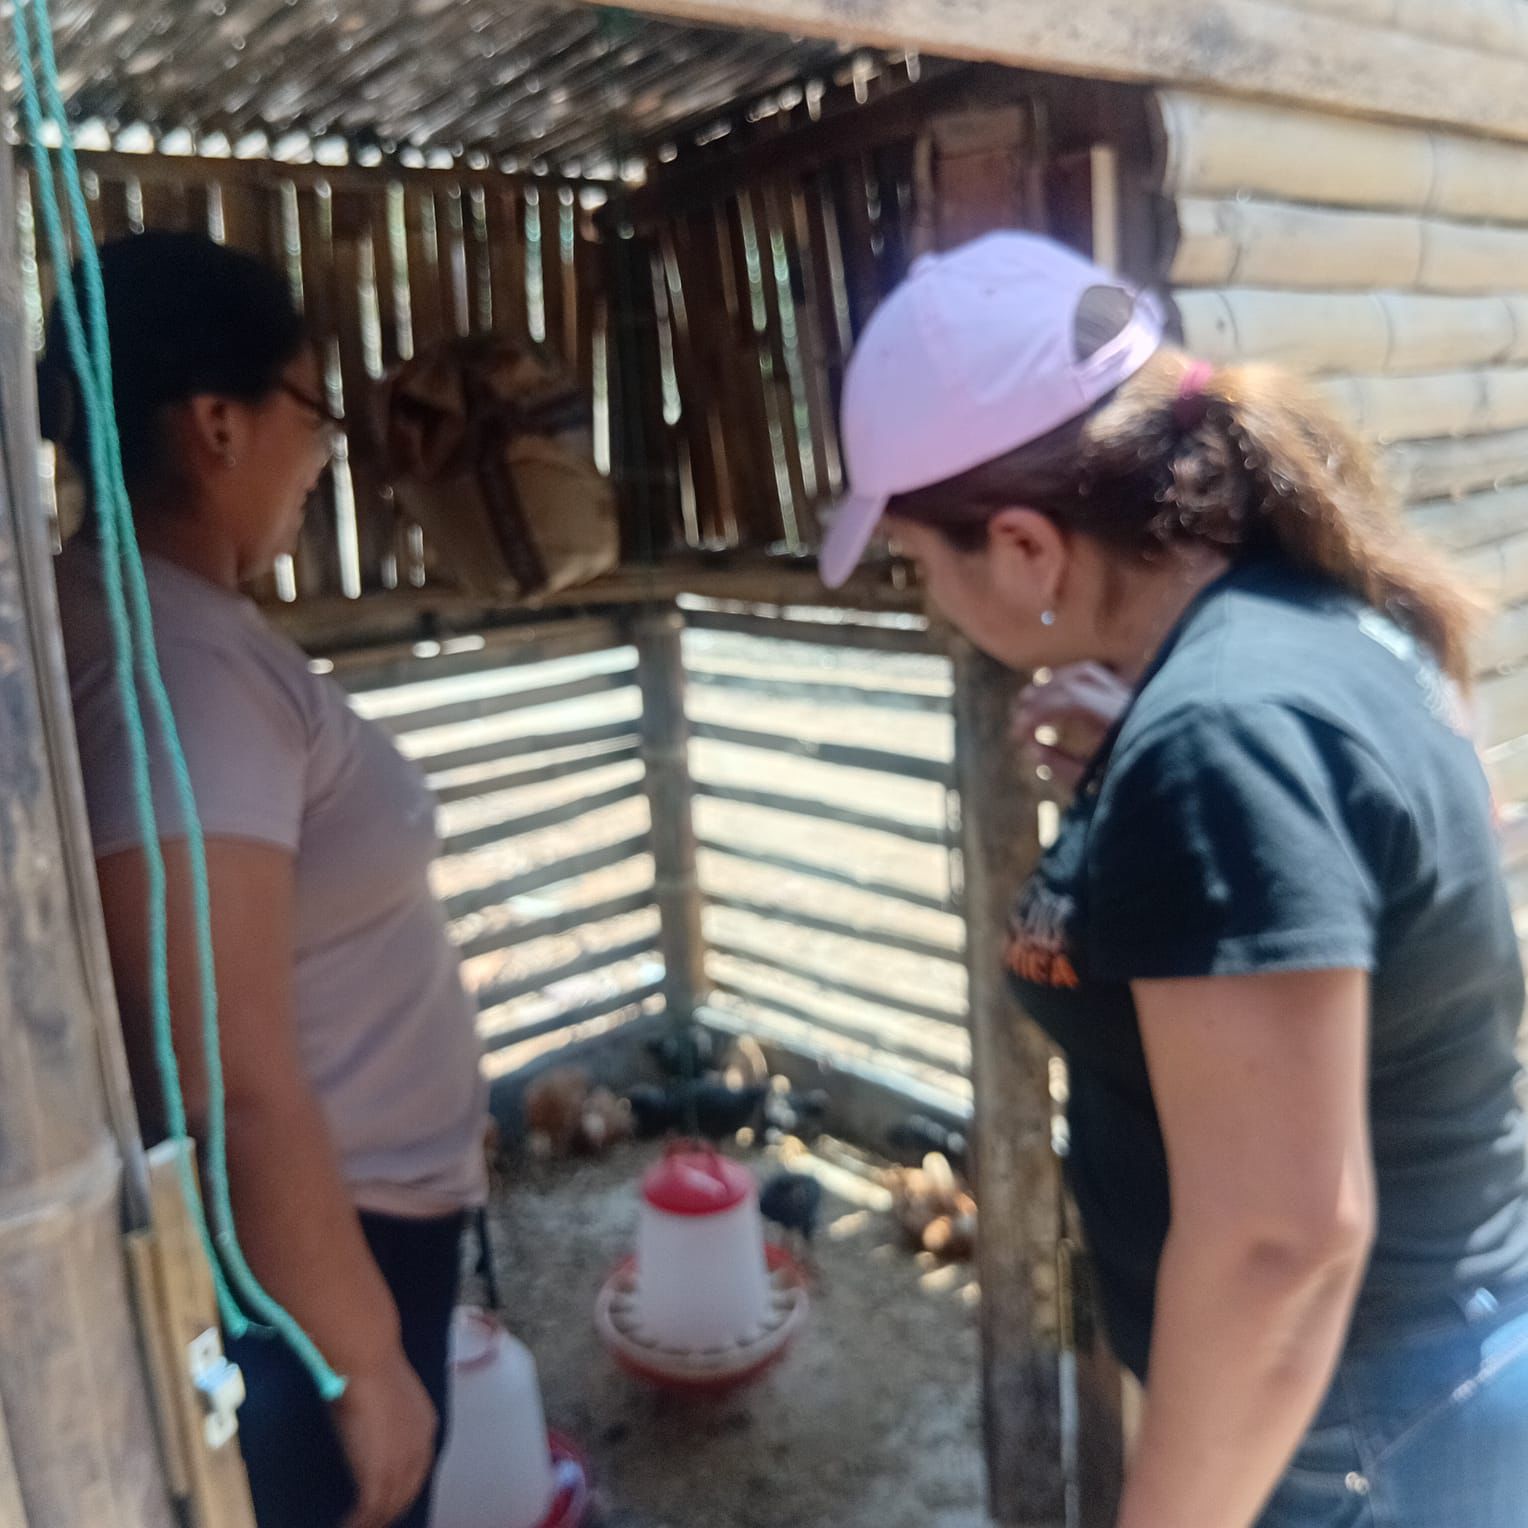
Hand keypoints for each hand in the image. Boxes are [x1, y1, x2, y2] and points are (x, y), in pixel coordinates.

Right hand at [333, 1349, 438, 1527]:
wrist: (368, 1363)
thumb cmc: (372, 1368)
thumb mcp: (389, 1395)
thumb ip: (386, 1416)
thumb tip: (370, 1423)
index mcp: (425, 1426)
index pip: (419, 1469)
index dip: (404, 1488)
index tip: (391, 1499)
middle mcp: (419, 1448)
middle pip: (407, 1492)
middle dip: (391, 1510)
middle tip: (374, 1521)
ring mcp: (400, 1462)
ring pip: (390, 1505)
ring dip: (374, 1520)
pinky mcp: (379, 1473)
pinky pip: (371, 1508)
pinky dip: (360, 1521)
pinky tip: (348, 1525)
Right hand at [1012, 663, 1131, 797]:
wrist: (1176, 783)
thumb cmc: (1134, 787)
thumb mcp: (1096, 783)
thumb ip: (1062, 766)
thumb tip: (1032, 748)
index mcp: (1119, 719)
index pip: (1071, 698)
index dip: (1038, 711)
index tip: (1018, 734)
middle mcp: (1127, 700)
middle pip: (1076, 679)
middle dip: (1040, 696)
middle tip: (1017, 720)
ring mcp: (1131, 696)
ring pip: (1087, 672)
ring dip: (1054, 683)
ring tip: (1029, 701)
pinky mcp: (1131, 699)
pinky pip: (1097, 678)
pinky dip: (1071, 681)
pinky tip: (1054, 694)